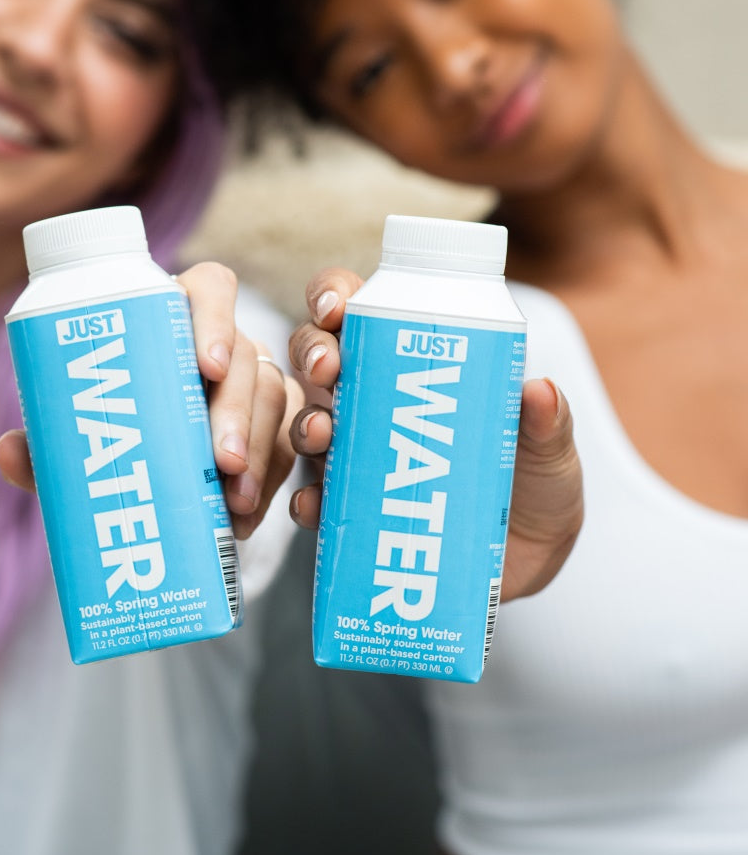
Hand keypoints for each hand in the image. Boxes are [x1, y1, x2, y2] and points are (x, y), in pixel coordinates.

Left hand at [0, 261, 302, 540]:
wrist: (143, 482)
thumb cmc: (105, 436)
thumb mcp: (74, 441)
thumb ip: (47, 445)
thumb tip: (9, 453)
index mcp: (172, 318)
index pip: (211, 287)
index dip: (215, 317)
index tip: (204, 366)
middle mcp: (221, 343)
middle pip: (246, 355)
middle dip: (238, 411)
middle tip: (219, 461)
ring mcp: (253, 382)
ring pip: (273, 399)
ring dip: (258, 452)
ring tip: (234, 501)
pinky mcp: (274, 426)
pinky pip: (286, 445)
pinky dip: (269, 481)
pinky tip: (244, 517)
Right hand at [286, 268, 583, 599]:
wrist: (530, 560)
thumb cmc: (535, 482)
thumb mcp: (549, 448)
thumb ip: (548, 423)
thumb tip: (538, 390)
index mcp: (414, 363)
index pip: (362, 310)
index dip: (335, 295)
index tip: (337, 306)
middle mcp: (374, 400)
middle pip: (319, 357)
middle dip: (312, 353)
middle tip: (329, 368)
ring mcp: (357, 454)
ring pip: (308, 423)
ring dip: (306, 423)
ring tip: (324, 434)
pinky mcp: (352, 510)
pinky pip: (313, 499)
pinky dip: (306, 499)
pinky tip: (315, 503)